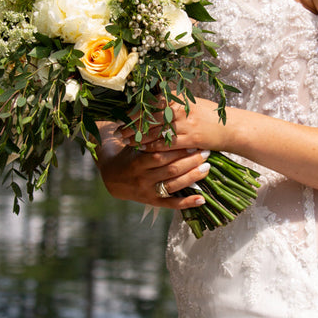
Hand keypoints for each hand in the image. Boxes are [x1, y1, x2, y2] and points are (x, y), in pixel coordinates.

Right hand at [94, 121, 209, 209]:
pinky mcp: (152, 202)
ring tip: (207, 168)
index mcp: (138, 162)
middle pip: (170, 170)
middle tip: (206, 152)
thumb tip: (165, 113)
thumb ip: (147, 134)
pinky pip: (171, 204)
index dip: (178, 150)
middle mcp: (143, 178)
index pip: (161, 156)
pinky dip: (187, 203)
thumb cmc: (127, 154)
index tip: (194, 142)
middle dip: (190, 161)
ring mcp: (148, 191)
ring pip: (174, 186)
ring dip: (192, 177)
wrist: (111, 177)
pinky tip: (201, 199)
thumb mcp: (133, 143)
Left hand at [133, 97, 228, 154]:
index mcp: (182, 98)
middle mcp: (183, 109)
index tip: (125, 115)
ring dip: (140, 137)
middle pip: (151, 116)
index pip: (154, 102)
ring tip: (127, 141)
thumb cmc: (212, 115)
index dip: (137, 109)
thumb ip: (176, 101)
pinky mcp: (191, 139)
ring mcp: (187, 124)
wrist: (232, 128)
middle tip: (120, 131)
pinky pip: (167, 144)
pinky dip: (153, 147)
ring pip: (157, 131)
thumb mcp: (194, 103)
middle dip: (134, 124)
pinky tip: (143, 150)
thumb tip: (157, 99)